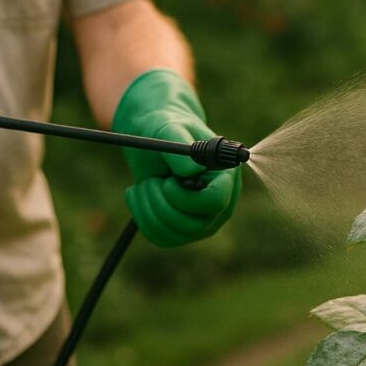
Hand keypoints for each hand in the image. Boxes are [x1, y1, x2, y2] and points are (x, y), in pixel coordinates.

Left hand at [112, 69, 240, 246]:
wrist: (153, 138)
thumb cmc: (165, 128)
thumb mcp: (168, 129)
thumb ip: (180, 148)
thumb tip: (192, 171)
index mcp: (226, 177)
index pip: (216, 202)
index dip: (187, 197)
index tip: (168, 182)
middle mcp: (220, 204)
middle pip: (193, 224)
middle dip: (161, 203)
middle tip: (150, 180)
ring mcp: (202, 221)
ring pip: (173, 234)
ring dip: (148, 206)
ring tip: (145, 182)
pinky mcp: (182, 231)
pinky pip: (160, 237)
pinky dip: (142, 216)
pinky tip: (140, 194)